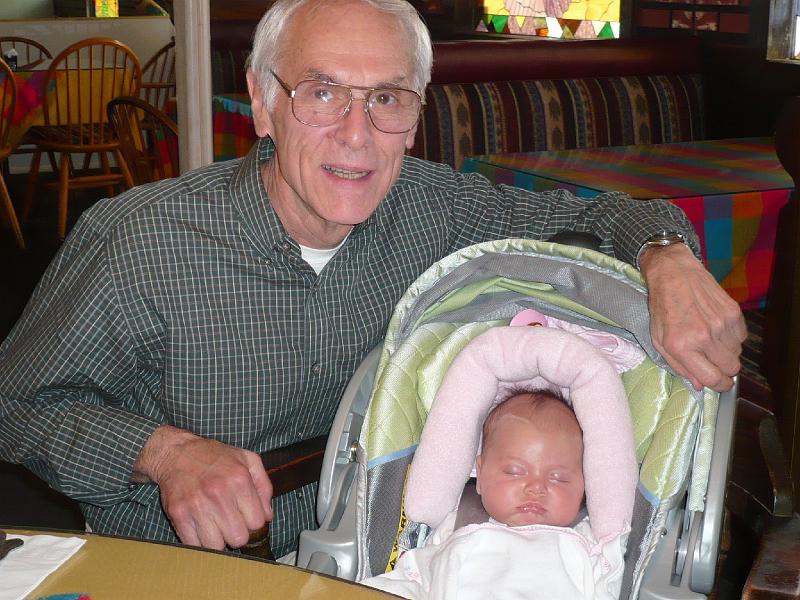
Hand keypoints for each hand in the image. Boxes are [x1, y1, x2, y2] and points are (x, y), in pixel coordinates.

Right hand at [133, 426, 273, 549]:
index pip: (257, 522)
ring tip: (215, 526)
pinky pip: (194, 545)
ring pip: (216, 546)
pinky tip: (201, 528)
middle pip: (238, 538)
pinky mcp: (178, 514)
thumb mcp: (248, 459)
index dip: (253, 523)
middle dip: (237, 533)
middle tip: (230, 523)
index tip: (246, 517)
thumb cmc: (215, 457)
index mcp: (239, 479)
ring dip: (218, 540)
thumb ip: (264, 486)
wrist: (177, 453)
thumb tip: (268, 516)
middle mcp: (219, 493)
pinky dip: (199, 542)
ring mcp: (197, 505)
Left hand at [640, 243, 746, 391]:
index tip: (720, 383)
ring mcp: (721, 324)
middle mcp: (704, 337)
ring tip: (711, 339)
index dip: (719, 385)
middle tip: (715, 362)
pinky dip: (732, 336)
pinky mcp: (733, 311)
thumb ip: (679, 365)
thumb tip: (699, 385)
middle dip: (725, 370)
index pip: (712, 378)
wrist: (673, 273)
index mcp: (682, 346)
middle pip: (731, 368)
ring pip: (737, 353)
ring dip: (727, 351)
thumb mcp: (659, 340)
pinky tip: (717, 327)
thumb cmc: (662, 306)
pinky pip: (741, 336)